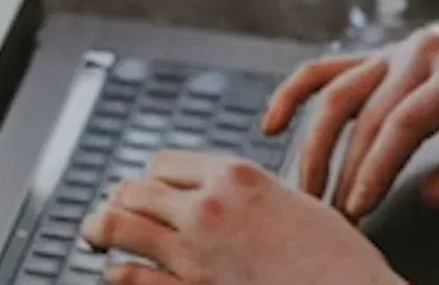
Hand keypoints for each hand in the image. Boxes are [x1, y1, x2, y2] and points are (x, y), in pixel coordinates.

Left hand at [84, 153, 401, 284]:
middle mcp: (207, 207)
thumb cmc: (341, 263)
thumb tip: (228, 196)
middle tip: (116, 213)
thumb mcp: (301, 206)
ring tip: (96, 237)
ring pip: (116, 224)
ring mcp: (194, 251)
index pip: (163, 164)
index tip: (151, 193)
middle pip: (133, 189)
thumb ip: (255, 196)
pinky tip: (120, 273)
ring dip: (102, 230)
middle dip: (123, 202)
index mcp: (236, 177)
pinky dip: (117, 272)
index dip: (154, 180)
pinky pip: (128, 276)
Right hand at [271, 27, 438, 216]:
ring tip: (308, 191)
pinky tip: (272, 126)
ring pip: (335, 94)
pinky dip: (291, 94)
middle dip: (345, 169)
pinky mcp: (370, 57)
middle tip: (336, 216)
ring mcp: (389, 51)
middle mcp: (418, 52)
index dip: (378, 165)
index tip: (360, 206)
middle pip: (366, 114)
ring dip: (315, 145)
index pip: (406, 121)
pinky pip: (321, 71)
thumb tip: (430, 195)